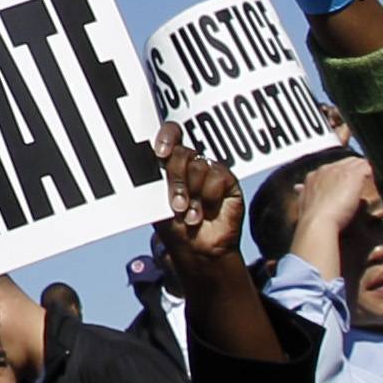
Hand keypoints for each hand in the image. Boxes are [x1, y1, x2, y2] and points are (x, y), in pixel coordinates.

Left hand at [151, 122, 251, 295]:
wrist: (196, 249)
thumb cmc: (174, 226)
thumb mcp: (158, 201)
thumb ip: (157, 179)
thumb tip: (154, 157)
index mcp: (171, 162)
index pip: (171, 134)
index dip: (166, 137)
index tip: (160, 153)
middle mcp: (191, 163)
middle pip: (182, 152)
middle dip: (176, 180)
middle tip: (176, 204)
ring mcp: (210, 170)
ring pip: (198, 165)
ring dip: (192, 194)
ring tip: (190, 213)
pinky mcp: (228, 181)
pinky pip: (217, 176)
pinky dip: (209, 197)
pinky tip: (207, 210)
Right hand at [279, 154, 374, 280]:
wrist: (317, 223)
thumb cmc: (311, 220)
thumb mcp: (304, 203)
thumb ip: (304, 194)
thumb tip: (297, 188)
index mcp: (314, 176)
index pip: (333, 167)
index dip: (344, 173)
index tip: (352, 183)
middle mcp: (326, 169)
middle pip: (346, 162)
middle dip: (356, 168)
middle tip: (369, 178)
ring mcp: (339, 171)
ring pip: (358, 162)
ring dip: (367, 170)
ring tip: (380, 178)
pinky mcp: (352, 176)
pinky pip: (368, 167)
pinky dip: (375, 172)